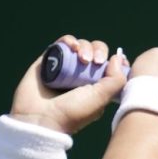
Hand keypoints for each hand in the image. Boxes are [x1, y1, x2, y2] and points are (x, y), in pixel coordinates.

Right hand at [10, 35, 127, 133]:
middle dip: (99, 51)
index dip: (115, 59)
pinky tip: (72, 46)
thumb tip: (117, 58)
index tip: (117, 59)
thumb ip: (116, 79)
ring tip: (82, 58)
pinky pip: (62, 43)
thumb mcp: (101, 99)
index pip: (110, 66)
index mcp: (97, 86)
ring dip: (85, 47)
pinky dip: (69, 40)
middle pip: (96, 52)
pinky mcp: (49, 60)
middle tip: (96, 61)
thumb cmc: (72, 112)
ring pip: (81, 46)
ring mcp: (65, 67)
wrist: (40, 118)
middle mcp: (81, 75)